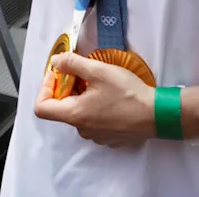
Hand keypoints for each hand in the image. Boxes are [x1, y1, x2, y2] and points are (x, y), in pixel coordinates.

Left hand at [34, 53, 157, 146]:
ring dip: (82, 96)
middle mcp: (82, 129)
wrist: (157, 114)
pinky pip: (94, 120)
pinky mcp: (110, 137)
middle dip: (67, 87)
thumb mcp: (97, 71)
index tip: (59, 74)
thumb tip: (55, 62)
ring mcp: (97, 136)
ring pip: (79, 113)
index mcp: (74, 115)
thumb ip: (72, 64)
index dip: (45, 88)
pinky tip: (110, 96)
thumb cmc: (127, 94)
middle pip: (61, 108)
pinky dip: (95, 106)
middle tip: (81, 72)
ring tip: (98, 82)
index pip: (41, 108)